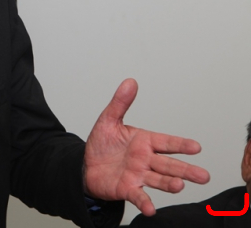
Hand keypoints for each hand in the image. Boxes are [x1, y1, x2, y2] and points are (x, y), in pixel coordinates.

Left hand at [83, 78, 209, 215]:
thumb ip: (120, 103)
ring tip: (180, 185)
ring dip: (170, 184)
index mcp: (144, 142)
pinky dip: (145, 202)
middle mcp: (145, 160)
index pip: (166, 142)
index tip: (196, 147)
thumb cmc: (102, 144)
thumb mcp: (108, 120)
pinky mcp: (127, 188)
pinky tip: (151, 209)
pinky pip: (138, 196)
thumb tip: (130, 82)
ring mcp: (138, 175)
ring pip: (158, 180)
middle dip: (186, 170)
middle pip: (169, 165)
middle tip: (203, 176)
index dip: (180, 145)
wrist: (86, 165)